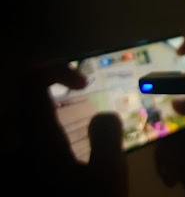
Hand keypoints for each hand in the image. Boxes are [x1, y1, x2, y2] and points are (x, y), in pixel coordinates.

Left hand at [7, 62, 127, 196]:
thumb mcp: (109, 177)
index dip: (56, 68)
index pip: (31, 80)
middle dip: (46, 95)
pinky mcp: (9, 182)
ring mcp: (6, 170)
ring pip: (13, 127)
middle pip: (18, 101)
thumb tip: (102, 115)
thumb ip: (108, 135)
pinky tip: (49, 161)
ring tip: (59, 130)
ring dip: (36, 118)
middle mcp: (11, 152)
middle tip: (71, 104)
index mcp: (36, 142)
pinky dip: (30, 142)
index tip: (83, 84)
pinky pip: (14, 151)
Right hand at [154, 30, 184, 196]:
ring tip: (175, 162)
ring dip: (167, 143)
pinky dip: (165, 161)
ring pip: (165, 114)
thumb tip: (178, 101)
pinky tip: (173, 175)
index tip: (179, 50)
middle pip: (179, 81)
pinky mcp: (175, 142)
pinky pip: (161, 143)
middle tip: (156, 109)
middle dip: (165, 96)